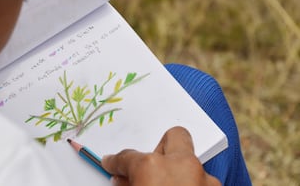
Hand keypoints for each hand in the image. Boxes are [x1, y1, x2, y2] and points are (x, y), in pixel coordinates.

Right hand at [101, 126, 220, 185]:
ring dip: (180, 173)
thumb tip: (122, 180)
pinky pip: (204, 182)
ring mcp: (206, 182)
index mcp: (153, 168)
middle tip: (153, 166)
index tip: (111, 164)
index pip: (128, 157)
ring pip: (193, 163)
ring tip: (170, 185)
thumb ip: (128, 183)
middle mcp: (183, 168)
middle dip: (163, 146)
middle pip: (175, 136)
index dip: (116, 162)